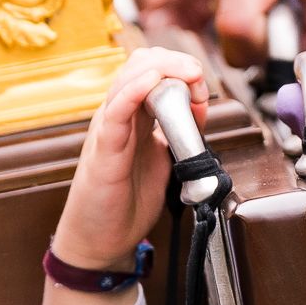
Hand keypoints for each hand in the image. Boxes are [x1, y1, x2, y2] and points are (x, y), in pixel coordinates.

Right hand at [43, 49, 202, 304]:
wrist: (101, 241)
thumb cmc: (126, 203)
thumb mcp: (164, 159)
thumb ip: (178, 134)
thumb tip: (199, 109)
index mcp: (132, 116)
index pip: (152, 68)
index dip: (182, 69)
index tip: (204, 90)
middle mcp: (118, 116)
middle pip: (141, 63)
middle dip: (176, 62)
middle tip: (198, 80)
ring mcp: (108, 129)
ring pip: (128, 78)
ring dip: (163, 70)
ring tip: (187, 77)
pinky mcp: (103, 150)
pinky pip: (114, 111)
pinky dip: (133, 90)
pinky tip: (150, 81)